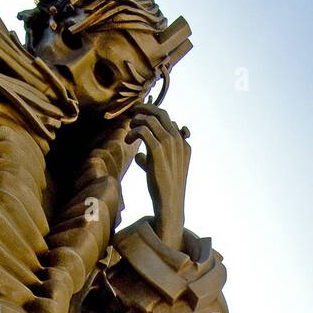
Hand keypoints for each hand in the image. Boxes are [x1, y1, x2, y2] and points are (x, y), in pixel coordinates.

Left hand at [125, 104, 189, 249]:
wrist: (169, 203)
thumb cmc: (164, 189)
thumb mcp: (162, 170)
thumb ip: (153, 159)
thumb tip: (139, 155)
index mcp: (184, 145)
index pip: (169, 121)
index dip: (154, 116)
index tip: (141, 118)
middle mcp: (178, 141)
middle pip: (162, 113)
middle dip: (146, 108)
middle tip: (134, 111)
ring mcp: (169, 144)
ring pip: (150, 119)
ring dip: (137, 121)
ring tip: (130, 129)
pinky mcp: (158, 149)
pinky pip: (143, 130)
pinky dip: (133, 132)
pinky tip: (128, 141)